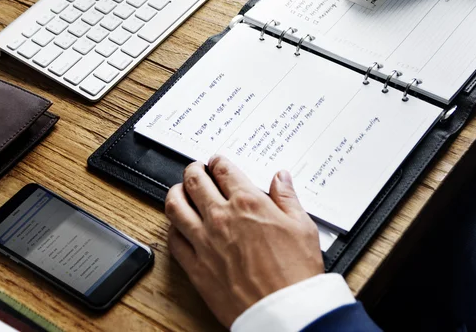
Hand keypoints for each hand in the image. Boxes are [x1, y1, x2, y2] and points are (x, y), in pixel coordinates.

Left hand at [165, 156, 323, 327]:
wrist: (285, 313)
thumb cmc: (296, 273)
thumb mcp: (302, 226)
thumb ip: (287, 197)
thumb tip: (281, 178)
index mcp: (247, 203)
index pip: (223, 170)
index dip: (217, 161)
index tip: (217, 162)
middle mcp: (221, 217)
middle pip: (194, 181)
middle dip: (193, 170)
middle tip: (195, 169)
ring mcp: (204, 241)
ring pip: (175, 206)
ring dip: (175, 192)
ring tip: (179, 190)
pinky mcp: (196, 267)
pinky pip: (174, 240)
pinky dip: (173, 228)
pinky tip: (178, 226)